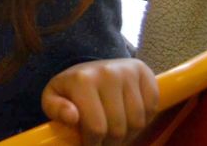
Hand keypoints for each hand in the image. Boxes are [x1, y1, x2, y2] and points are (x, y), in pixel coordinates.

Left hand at [41, 58, 157, 145]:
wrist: (91, 68)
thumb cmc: (71, 89)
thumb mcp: (53, 97)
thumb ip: (55, 109)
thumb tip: (72, 117)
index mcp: (82, 80)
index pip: (96, 127)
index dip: (94, 144)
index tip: (90, 145)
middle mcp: (107, 72)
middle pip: (118, 128)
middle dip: (111, 143)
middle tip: (104, 142)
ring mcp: (128, 71)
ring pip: (137, 122)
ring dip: (129, 134)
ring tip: (116, 132)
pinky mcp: (145, 72)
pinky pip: (152, 108)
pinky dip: (144, 119)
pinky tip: (129, 117)